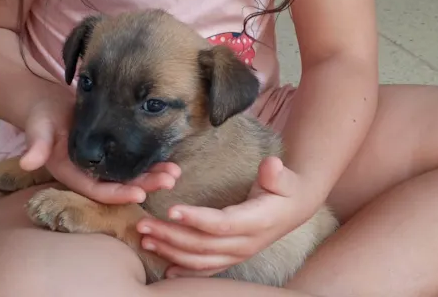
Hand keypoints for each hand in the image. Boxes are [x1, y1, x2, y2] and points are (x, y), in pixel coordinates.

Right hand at [17, 99, 180, 203]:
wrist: (47, 103)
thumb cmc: (41, 115)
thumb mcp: (38, 128)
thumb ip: (36, 145)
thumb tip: (27, 162)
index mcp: (71, 174)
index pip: (97, 190)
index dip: (119, 194)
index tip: (140, 194)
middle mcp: (89, 174)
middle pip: (120, 186)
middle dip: (145, 185)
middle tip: (169, 180)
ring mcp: (101, 165)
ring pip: (130, 176)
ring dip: (153, 175)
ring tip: (175, 172)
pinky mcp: (111, 152)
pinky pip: (132, 162)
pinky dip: (150, 161)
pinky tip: (169, 158)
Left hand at [135, 156, 322, 277]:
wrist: (294, 209)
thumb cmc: (285, 189)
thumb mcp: (285, 177)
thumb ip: (276, 173)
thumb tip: (272, 165)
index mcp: (256, 222)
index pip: (222, 224)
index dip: (196, 219)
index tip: (171, 209)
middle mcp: (245, 244)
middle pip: (203, 245)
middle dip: (170, 236)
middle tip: (143, 225)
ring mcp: (238, 255)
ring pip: (200, 261)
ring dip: (170, 252)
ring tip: (145, 240)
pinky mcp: (232, 258)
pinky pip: (206, 270)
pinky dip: (184, 271)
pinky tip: (165, 269)